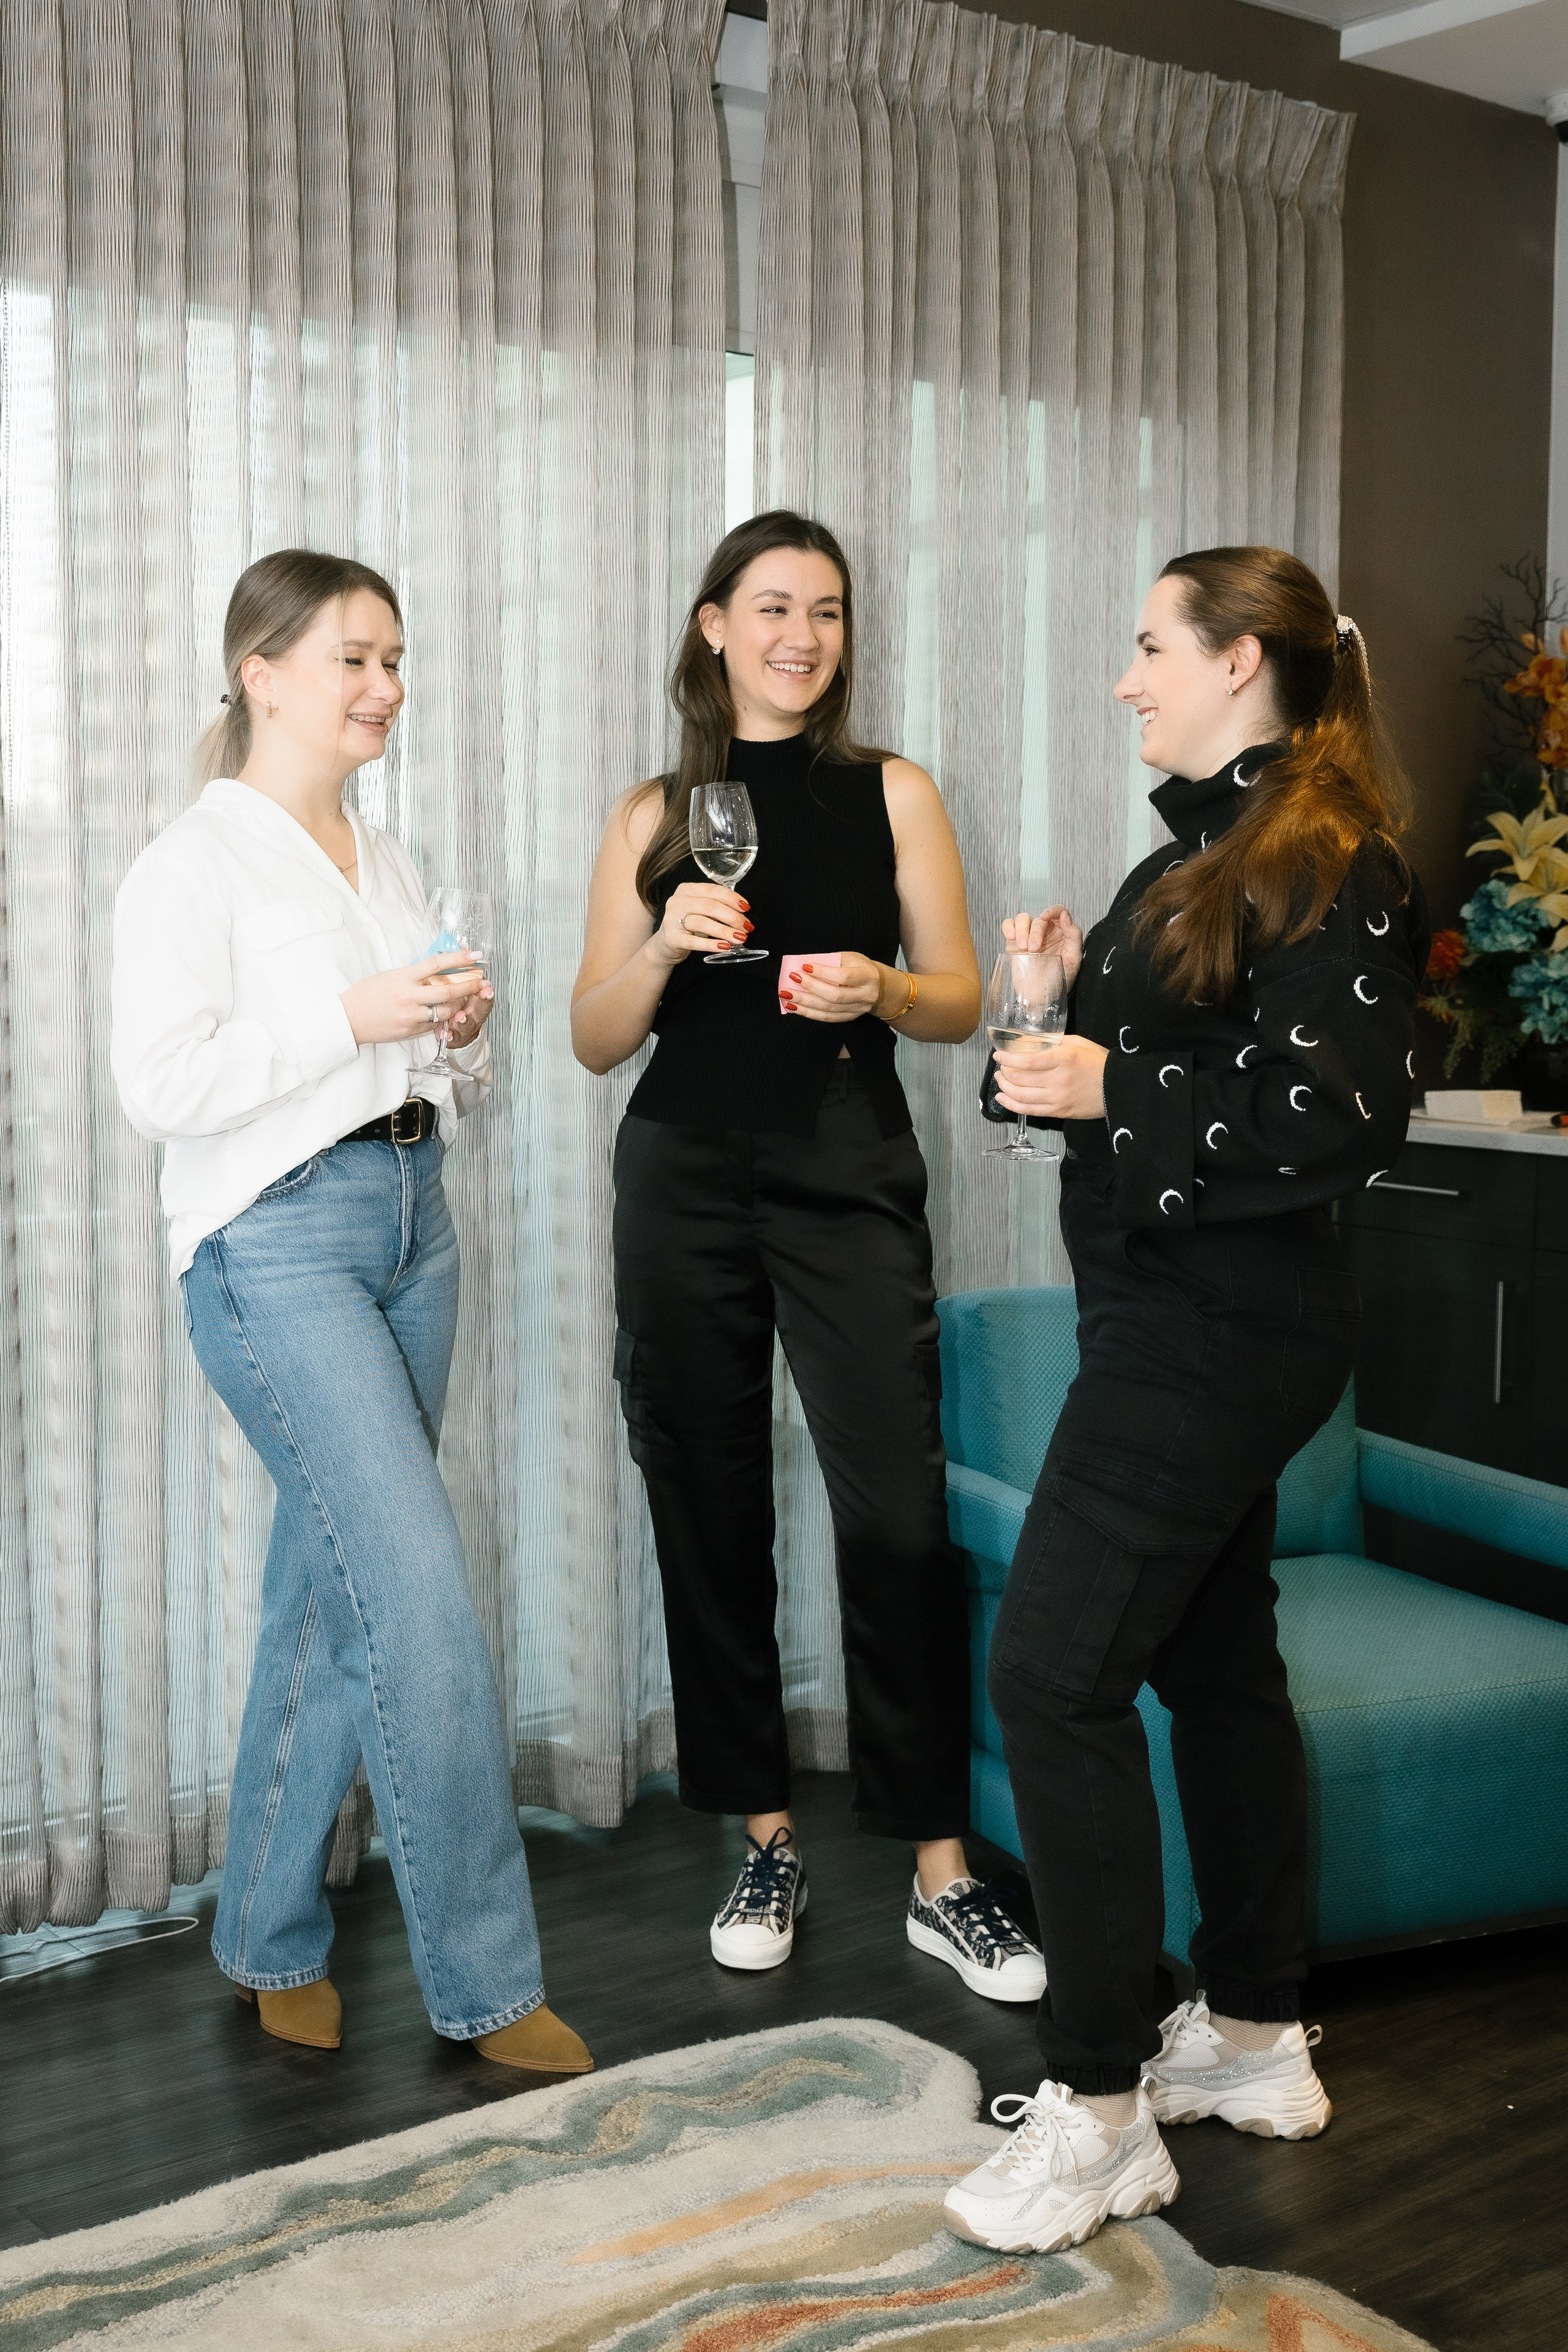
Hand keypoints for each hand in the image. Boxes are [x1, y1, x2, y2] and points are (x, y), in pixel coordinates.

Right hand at [340, 952, 488, 1046]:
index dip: (459, 959)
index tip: (475, 955)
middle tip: (481, 981)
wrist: (349, 1018)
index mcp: (404, 977)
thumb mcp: (389, 976)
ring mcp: (411, 1016)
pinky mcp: (410, 1031)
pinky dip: (441, 1019)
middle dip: (469, 986)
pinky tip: (446, 1014)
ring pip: (445, 1011)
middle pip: (448, 991)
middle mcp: (410, 996)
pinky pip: (433, 1025)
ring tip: (465, 999)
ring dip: (458, 1005)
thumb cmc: (366, 994)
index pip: (437, 964)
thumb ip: (412, 975)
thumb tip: (434, 971)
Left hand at [443, 976, 495, 1047]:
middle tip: (484, 994)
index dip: (487, 990)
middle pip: (481, 1010)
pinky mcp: (453, 1037)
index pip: (485, 995)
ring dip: (465, 1020)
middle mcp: (473, 1015)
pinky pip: (452, 1038)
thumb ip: (463, 969)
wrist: (455, 1031)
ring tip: (461, 1016)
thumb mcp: (462, 987)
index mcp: (476, 1001)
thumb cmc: (457, 1004)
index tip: (488, 985)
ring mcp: (464, 1027)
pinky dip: (449, 1036)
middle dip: (482, 1002)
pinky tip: (445, 1034)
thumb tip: (463, 947)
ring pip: (467, 1025)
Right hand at [652, 881, 752, 964]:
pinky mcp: (671, 938)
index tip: (746, 908)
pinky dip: (712, 945)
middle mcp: (677, 901)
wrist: (666, 944)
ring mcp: (672, 919)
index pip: (713, 890)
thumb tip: (743, 912)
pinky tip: (725, 946)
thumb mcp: (700, 910)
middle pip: (710, 906)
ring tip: (740, 938)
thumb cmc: (689, 925)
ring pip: (702, 922)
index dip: (732, 898)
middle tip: (747, 927)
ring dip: (725, 931)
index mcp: (687, 890)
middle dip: (732, 917)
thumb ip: (716, 906)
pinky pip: (694, 942)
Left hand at [780, 952, 884, 1022]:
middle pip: (835, 995)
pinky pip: (827, 1018)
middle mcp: (865, 995)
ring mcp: (858, 1009)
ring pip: (828, 1010)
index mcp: (868, 976)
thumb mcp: (850, 958)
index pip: (844, 976)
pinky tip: (793, 1008)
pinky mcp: (849, 1017)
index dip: (823, 972)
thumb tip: (804, 966)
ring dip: (805, 1003)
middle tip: (792, 979)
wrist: (878, 986)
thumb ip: (831, 961)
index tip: (804, 966)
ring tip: (786, 995)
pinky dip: (808, 1013)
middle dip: (810, 988)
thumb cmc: (860, 968)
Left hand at [994, 1032, 1107, 1119]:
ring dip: (1004, 1087)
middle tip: (1000, 1067)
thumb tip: (1031, 1041)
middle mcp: (1058, 1080)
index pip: (1026, 1060)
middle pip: (1019, 1078)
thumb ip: (1055, 1042)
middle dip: (1004, 1072)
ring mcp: (1057, 1098)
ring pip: (1020, 1095)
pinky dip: (1011, 1105)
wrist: (1119, 1088)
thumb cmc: (1099, 1063)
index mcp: (1063, 1059)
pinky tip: (1002, 1098)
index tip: (998, 1055)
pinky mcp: (1058, 1112)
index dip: (1007, 1058)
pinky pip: (1028, 1110)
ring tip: (1000, 1080)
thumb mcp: (1079, 1043)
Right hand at [1001, 905, 1082, 988]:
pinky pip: (1009, 925)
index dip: (1052, 910)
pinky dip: (1008, 927)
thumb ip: (1073, 935)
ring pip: (1023, 919)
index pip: (1058, 911)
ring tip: (1023, 947)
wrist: (1042, 998)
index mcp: (1062, 932)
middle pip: (1039, 919)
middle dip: (1035, 931)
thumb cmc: (1060, 979)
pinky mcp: (1014, 943)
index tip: (1046, 917)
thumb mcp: (1073, 958)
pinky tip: (1011, 937)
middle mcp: (1046, 931)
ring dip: (1022, 930)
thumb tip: (1065, 916)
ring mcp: (1029, 936)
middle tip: (1034, 949)